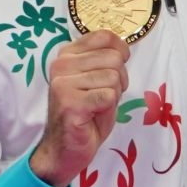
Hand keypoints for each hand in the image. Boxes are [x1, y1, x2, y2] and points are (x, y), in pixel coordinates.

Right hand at [30, 30, 130, 186]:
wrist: (64, 150)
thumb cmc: (85, 115)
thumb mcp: (96, 80)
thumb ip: (105, 60)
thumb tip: (124, 48)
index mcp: (67, 55)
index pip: (104, 36)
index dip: (120, 52)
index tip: (114, 70)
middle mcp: (61, 65)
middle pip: (114, 58)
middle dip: (119, 80)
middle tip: (103, 97)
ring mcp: (64, 83)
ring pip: (114, 78)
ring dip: (113, 96)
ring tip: (96, 108)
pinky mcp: (71, 102)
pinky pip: (109, 96)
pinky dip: (108, 109)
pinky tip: (92, 116)